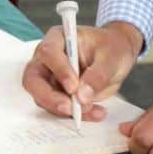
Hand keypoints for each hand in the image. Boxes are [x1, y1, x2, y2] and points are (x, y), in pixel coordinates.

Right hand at [22, 21, 142, 120]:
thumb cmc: (112, 47)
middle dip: (49, 97)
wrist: (119, 56)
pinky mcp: (58, 94)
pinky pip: (59, 109)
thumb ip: (97, 75)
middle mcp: (49, 58)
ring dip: (65, 109)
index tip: (74, 86)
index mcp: (58, 38)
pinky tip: (96, 113)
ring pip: (44, 99)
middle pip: (33, 79)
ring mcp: (51, 78)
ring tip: (92, 109)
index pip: (48, 53)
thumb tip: (82, 96)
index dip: (59, 70)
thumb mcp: (111, 57)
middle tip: (69, 108)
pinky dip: (76, 115)